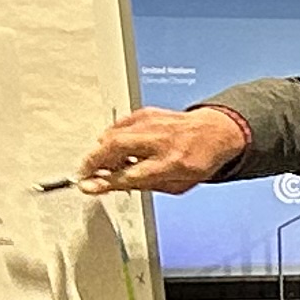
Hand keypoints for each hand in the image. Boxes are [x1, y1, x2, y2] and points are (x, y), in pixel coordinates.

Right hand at [75, 106, 247, 194]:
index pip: (130, 174)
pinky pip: (119, 126)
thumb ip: (143, 185)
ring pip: (113, 134)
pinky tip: (116, 149)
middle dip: (93, 160)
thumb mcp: (177, 185)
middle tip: (84, 172)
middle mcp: (161, 141)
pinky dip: (111, 138)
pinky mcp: (146, 113)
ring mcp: (153, 124)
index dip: (104, 181)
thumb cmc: (198, 161)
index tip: (87, 186)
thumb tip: (108, 185)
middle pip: (115, 147)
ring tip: (103, 164)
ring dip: (100, 150)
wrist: (215, 132)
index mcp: (172, 163)